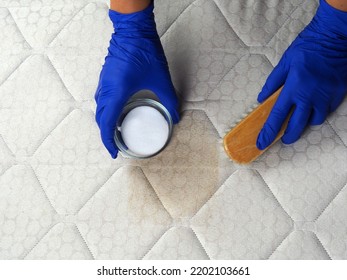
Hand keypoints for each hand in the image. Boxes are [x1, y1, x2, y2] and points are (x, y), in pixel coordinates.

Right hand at [95, 1, 179, 157]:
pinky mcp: (105, 78)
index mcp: (116, 92)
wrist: (133, 30)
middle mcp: (106, 90)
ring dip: (105, 124)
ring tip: (117, 133)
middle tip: (117, 146)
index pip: (107, 124)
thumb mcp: (161, 78)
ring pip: (99, 110)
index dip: (108, 141)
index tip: (114, 153)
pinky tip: (117, 114)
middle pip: (100, 120)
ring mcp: (103, 83)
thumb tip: (175, 117)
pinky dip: (106, 112)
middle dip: (106, 136)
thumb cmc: (144, 51)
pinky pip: (101, 100)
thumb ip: (169, 99)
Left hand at [256, 0, 346, 149]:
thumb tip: (261, 99)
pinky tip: (314, 107)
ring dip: (306, 123)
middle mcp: (310, 96)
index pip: (277, 116)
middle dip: (288, 136)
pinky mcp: (339, 93)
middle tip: (283, 139)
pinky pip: (328, 110)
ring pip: (315, 120)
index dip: (268, 132)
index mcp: (293, 88)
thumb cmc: (306, 47)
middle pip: (297, 125)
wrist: (334, 36)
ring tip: (300, 119)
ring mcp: (326, 96)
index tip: (261, 144)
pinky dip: (320, 112)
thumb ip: (272, 83)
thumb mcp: (284, 63)